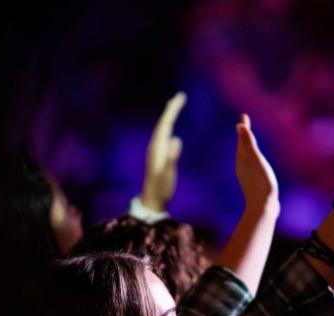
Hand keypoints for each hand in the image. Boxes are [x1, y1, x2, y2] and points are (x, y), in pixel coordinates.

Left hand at [142, 92, 185, 210]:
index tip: (180, 98)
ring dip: (169, 117)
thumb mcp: (167, 173)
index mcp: (157, 148)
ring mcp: (156, 151)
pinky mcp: (158, 156)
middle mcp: (155, 147)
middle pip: (163, 123)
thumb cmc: (161, 188)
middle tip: (180, 97)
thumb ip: (171, 157)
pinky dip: (168, 128)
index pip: (165, 124)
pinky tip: (170, 129)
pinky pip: (163, 136)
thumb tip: (176, 139)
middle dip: (171, 109)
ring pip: (162, 129)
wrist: (152, 200)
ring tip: (175, 107)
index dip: (172, 110)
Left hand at [235, 114, 279, 214]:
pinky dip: (252, 160)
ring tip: (247, 144)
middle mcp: (242, 167)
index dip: (243, 128)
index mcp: (242, 159)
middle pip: (242, 147)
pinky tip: (255, 166)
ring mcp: (248, 176)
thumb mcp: (255, 160)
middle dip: (243, 136)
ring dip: (247, 149)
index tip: (243, 117)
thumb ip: (248, 143)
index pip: (242, 139)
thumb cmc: (260, 182)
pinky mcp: (254, 184)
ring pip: (246, 158)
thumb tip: (239, 125)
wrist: (263, 207)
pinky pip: (252, 167)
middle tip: (243, 125)